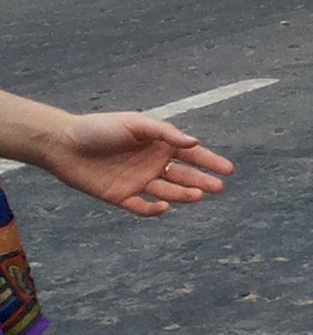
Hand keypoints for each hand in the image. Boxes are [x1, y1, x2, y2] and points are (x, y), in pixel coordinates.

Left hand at [36, 112, 232, 214]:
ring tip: (198, 196)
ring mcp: (138, 182)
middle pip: (184, 176)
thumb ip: (164, 133)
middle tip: (218, 187)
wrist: (62, 144)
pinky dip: (154, 210)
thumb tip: (193, 143)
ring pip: (169, 192)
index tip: (228, 170)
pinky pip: (142, 207)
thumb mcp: (134, 124)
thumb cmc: (98, 128)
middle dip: (203, 181)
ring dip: (184, 194)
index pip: (191, 156)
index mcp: (159, 145)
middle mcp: (152, 164)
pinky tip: (163, 207)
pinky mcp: (121, 196)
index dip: (211, 162)